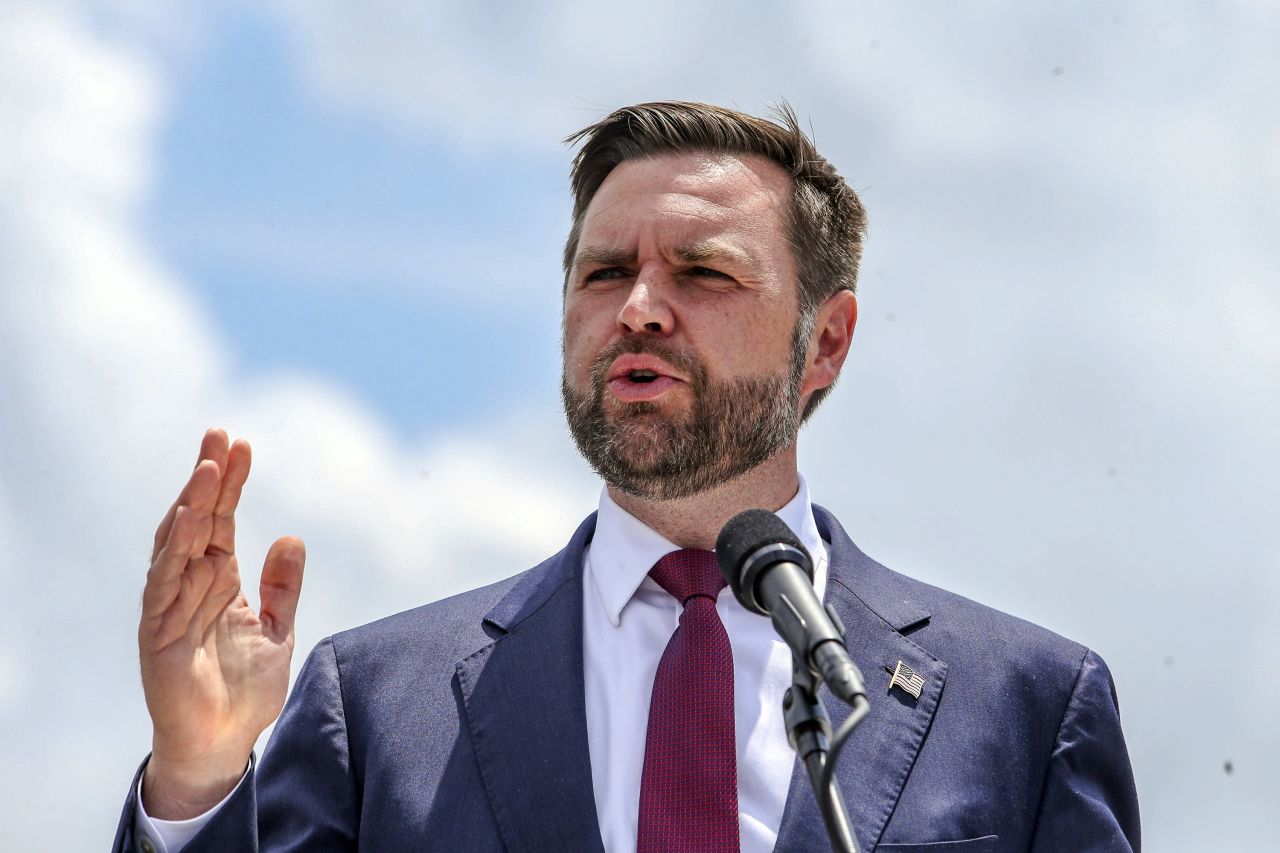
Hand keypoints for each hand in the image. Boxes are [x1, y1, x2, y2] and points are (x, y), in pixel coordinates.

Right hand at [138, 429, 304, 819]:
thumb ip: (282, 588)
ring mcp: (171, 608)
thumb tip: (292, 537)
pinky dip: (176, 557)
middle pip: (197, 521)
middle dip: (208, 479)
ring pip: (178, 546)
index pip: (222, 520)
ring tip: (209, 469)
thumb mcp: (277, 630)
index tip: (242, 444)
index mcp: (217, 579)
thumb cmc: (245, 689)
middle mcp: (190, 586)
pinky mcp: (158, 636)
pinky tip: (189, 525)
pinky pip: (165, 589)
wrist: (224, 743)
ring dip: (193, 506)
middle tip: (219, 436)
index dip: (231, 483)